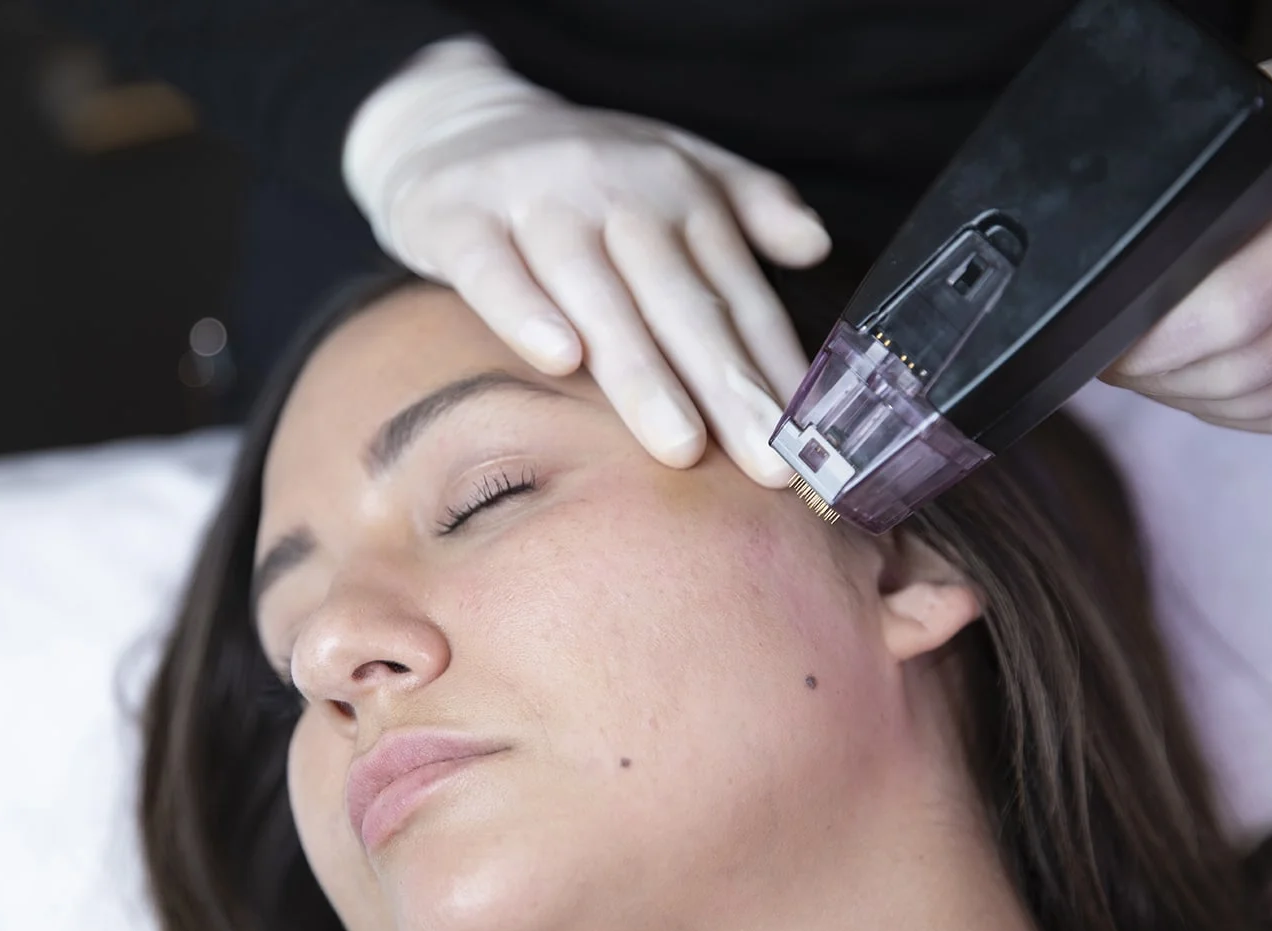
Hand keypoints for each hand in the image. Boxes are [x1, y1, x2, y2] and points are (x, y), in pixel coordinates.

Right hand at [343, 38, 829, 485]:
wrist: (453, 123)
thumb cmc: (584, 173)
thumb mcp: (676, 168)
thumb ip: (750, 204)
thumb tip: (818, 246)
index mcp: (680, 193)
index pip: (738, 294)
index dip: (777, 370)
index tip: (811, 444)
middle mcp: (617, 190)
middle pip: (680, 301)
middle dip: (727, 388)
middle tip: (767, 465)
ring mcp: (538, 201)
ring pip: (596, 294)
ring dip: (641, 372)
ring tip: (681, 447)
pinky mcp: (459, 217)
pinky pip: (494, 270)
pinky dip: (526, 311)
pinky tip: (560, 360)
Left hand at [1104, 29, 1271, 432]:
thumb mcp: (1266, 129)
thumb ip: (1202, 186)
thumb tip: (1106, 245)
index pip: (1229, 311)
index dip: (1151, 346)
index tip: (1107, 341)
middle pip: (1243, 371)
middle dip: (1159, 379)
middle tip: (1117, 362)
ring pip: (1268, 402)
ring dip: (1193, 399)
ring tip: (1153, 372)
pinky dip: (1245, 413)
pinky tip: (1211, 388)